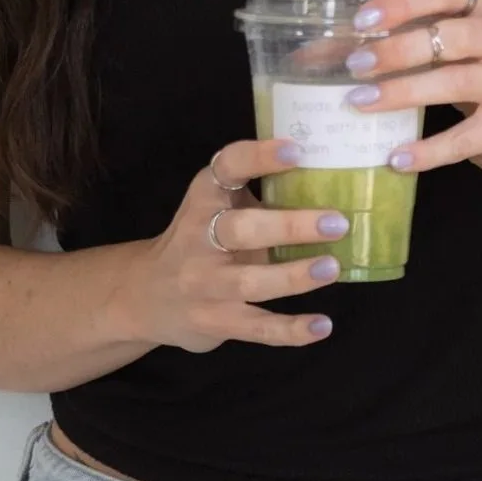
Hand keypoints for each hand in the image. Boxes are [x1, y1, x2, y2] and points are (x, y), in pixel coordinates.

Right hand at [116, 138, 351, 352]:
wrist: (145, 295)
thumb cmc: (200, 240)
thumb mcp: (216, 208)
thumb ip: (259, 196)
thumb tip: (332, 180)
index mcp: (205, 199)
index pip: (227, 168)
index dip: (259, 157)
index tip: (295, 151)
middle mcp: (199, 238)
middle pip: (241, 229)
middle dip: (289, 226)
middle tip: (336, 222)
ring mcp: (205, 284)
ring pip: (249, 281)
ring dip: (293, 275)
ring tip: (331, 267)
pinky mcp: (215, 321)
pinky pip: (256, 327)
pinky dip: (290, 330)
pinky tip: (322, 326)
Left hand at [337, 0, 481, 177]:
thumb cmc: (475, 69)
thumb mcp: (444, 44)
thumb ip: (393, 38)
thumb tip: (315, 54)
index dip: (402, 3)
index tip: (362, 23)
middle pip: (453, 36)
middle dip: (399, 50)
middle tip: (355, 66)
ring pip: (457, 83)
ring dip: (404, 93)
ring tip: (361, 104)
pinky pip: (466, 138)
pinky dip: (428, 150)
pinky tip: (396, 157)